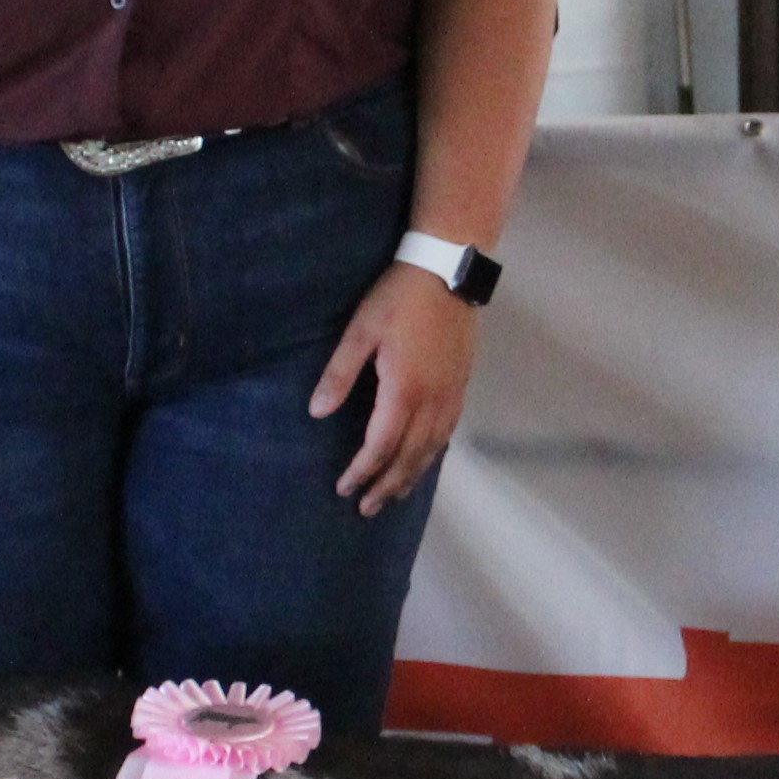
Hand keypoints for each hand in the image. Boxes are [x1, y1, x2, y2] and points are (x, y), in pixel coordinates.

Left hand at [310, 265, 477, 515]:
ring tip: (393, 495)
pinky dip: (433, 454)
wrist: (449, 270)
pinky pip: (447, 432)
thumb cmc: (399, 297)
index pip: (381, 446)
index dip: (362, 471)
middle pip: (409, 457)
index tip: (344, 488)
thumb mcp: (360, 330)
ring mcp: (452, 394)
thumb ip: (340, 374)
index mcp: (404, 390)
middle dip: (386, 486)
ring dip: (411, 476)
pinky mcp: (462, 385)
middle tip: (366, 508)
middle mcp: (432, 400)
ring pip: (432, 449)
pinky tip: (424, 460)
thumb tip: (317, 413)